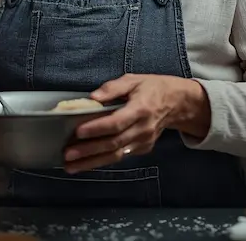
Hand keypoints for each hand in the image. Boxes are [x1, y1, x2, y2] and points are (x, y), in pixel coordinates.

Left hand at [63, 74, 208, 173]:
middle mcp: (142, 129)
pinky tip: (86, 163)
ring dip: (92, 162)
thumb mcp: (133, 80)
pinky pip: (120, 156)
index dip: (97, 128)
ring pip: (115, 155)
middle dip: (89, 150)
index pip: (116, 122)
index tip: (78, 131)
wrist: (177, 103)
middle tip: (68, 154)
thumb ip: (112, 88)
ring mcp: (143, 141)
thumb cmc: (153, 88)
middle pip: (113, 143)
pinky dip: (102, 161)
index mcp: (141, 109)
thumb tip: (92, 97)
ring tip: (71, 166)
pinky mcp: (142, 149)